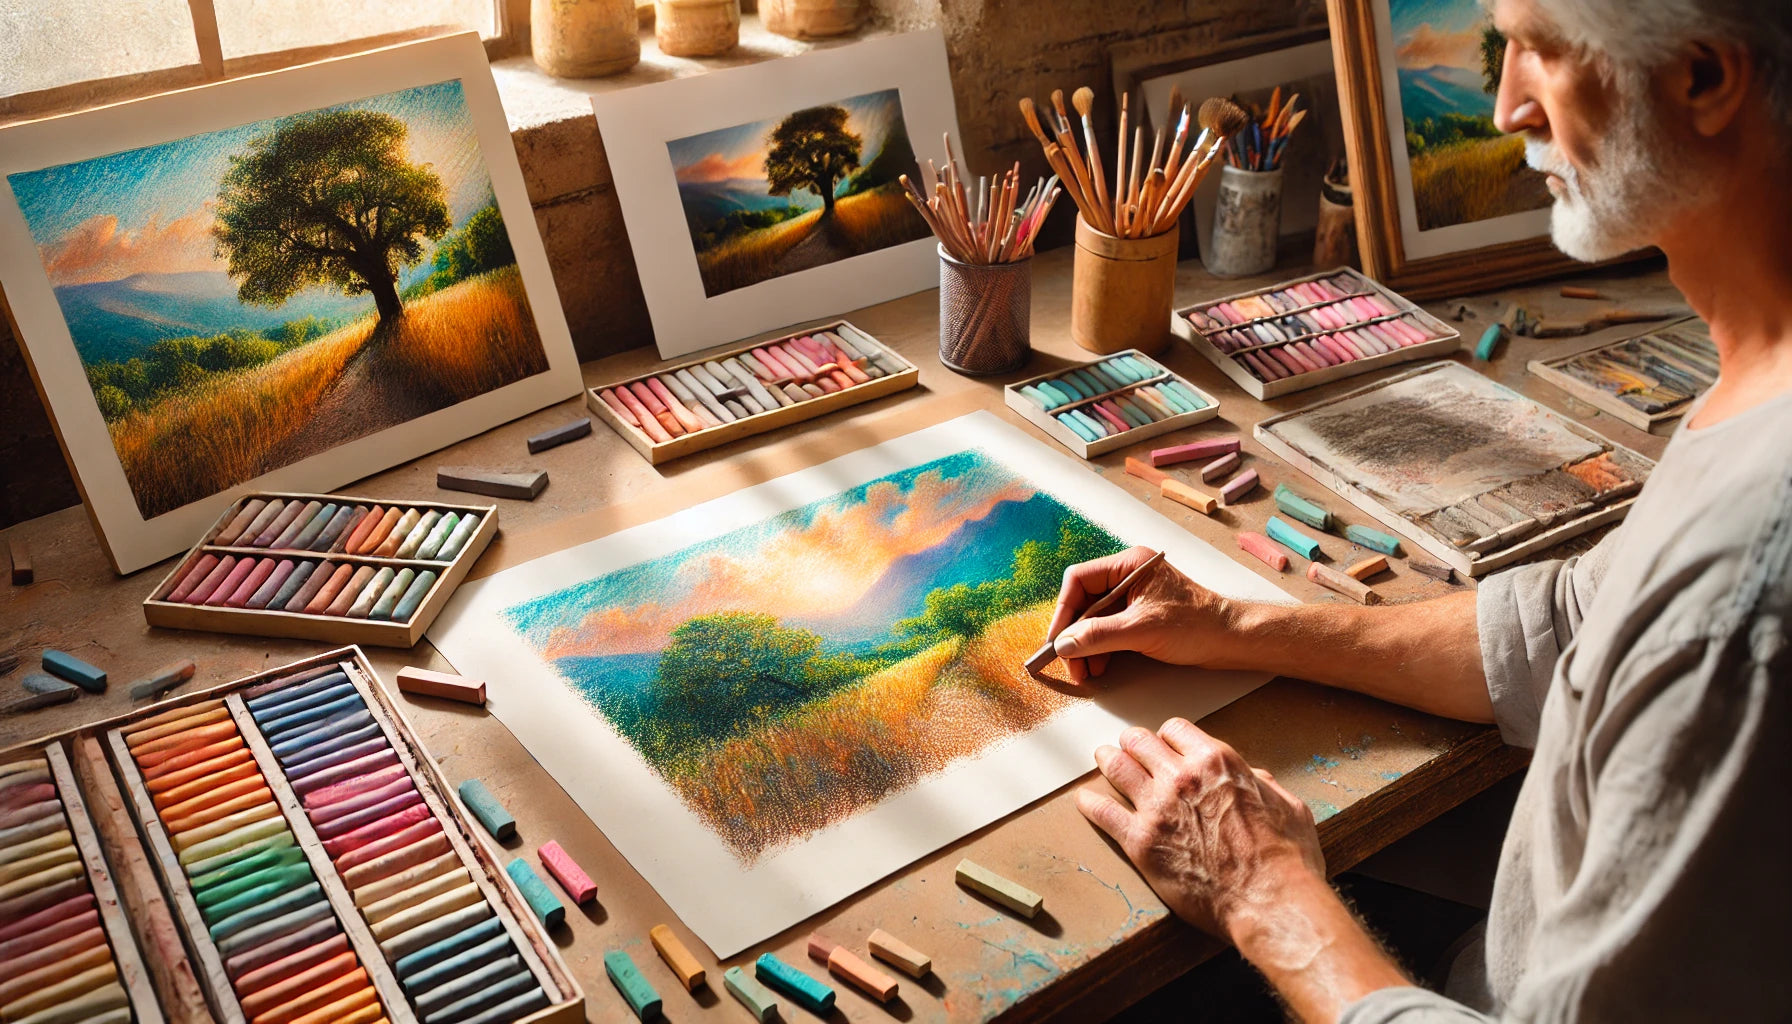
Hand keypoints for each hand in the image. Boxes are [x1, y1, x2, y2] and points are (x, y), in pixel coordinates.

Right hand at [1045, 545, 1247, 682]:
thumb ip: (1099, 636)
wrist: (1231, 641)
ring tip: (1084, 670)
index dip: (1063, 610)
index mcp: (1129, 565)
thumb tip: (1064, 644)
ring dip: (1085, 645)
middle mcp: (1128, 577)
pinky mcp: (1140, 617)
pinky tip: (1098, 666)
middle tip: (1068, 661)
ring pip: (1094, 619)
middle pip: (1084, 601)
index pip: (1079, 580)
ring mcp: (1134, 597)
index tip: (1056, 640)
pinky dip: (1100, 648)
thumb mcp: (1141, 630)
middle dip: (1074, 634)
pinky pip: (1108, 630)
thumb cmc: (1197, 625)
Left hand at [1077, 717, 1323, 937]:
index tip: (1164, 745)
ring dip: (1108, 761)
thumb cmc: (1286, 859)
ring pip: (1117, 767)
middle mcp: (1182, 776)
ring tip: (1102, 759)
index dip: (1168, 738)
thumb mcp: (1288, 806)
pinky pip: (1103, 813)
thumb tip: (1253, 777)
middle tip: (1127, 748)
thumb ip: (1263, 784)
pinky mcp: (1140, 841)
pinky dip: (1091, 804)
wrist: (1270, 901)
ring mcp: (1157, 807)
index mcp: (1217, 761)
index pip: (1176, 730)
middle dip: (1133, 743)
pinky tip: (1085, 801)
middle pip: (1140, 742)